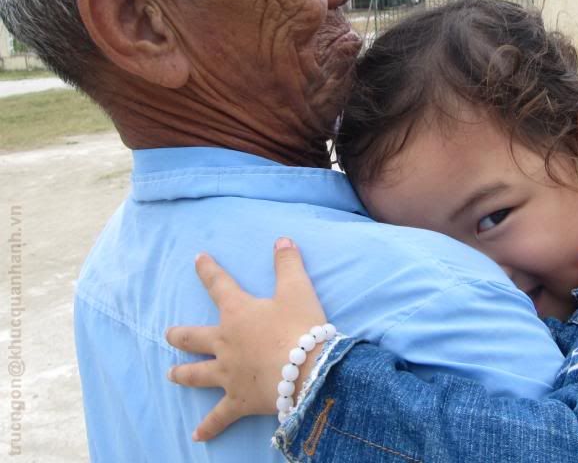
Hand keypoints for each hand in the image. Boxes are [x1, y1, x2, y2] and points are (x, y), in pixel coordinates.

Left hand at [165, 238, 326, 441]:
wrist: (307, 370)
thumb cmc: (301, 327)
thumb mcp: (297, 289)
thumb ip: (287, 264)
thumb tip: (281, 240)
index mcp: (238, 313)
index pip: (219, 285)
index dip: (208, 270)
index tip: (198, 259)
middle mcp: (225, 343)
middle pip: (195, 337)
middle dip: (181, 334)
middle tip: (170, 333)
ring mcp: (228, 374)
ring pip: (198, 374)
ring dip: (184, 374)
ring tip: (171, 374)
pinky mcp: (238, 401)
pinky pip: (219, 417)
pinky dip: (208, 427)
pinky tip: (197, 436)